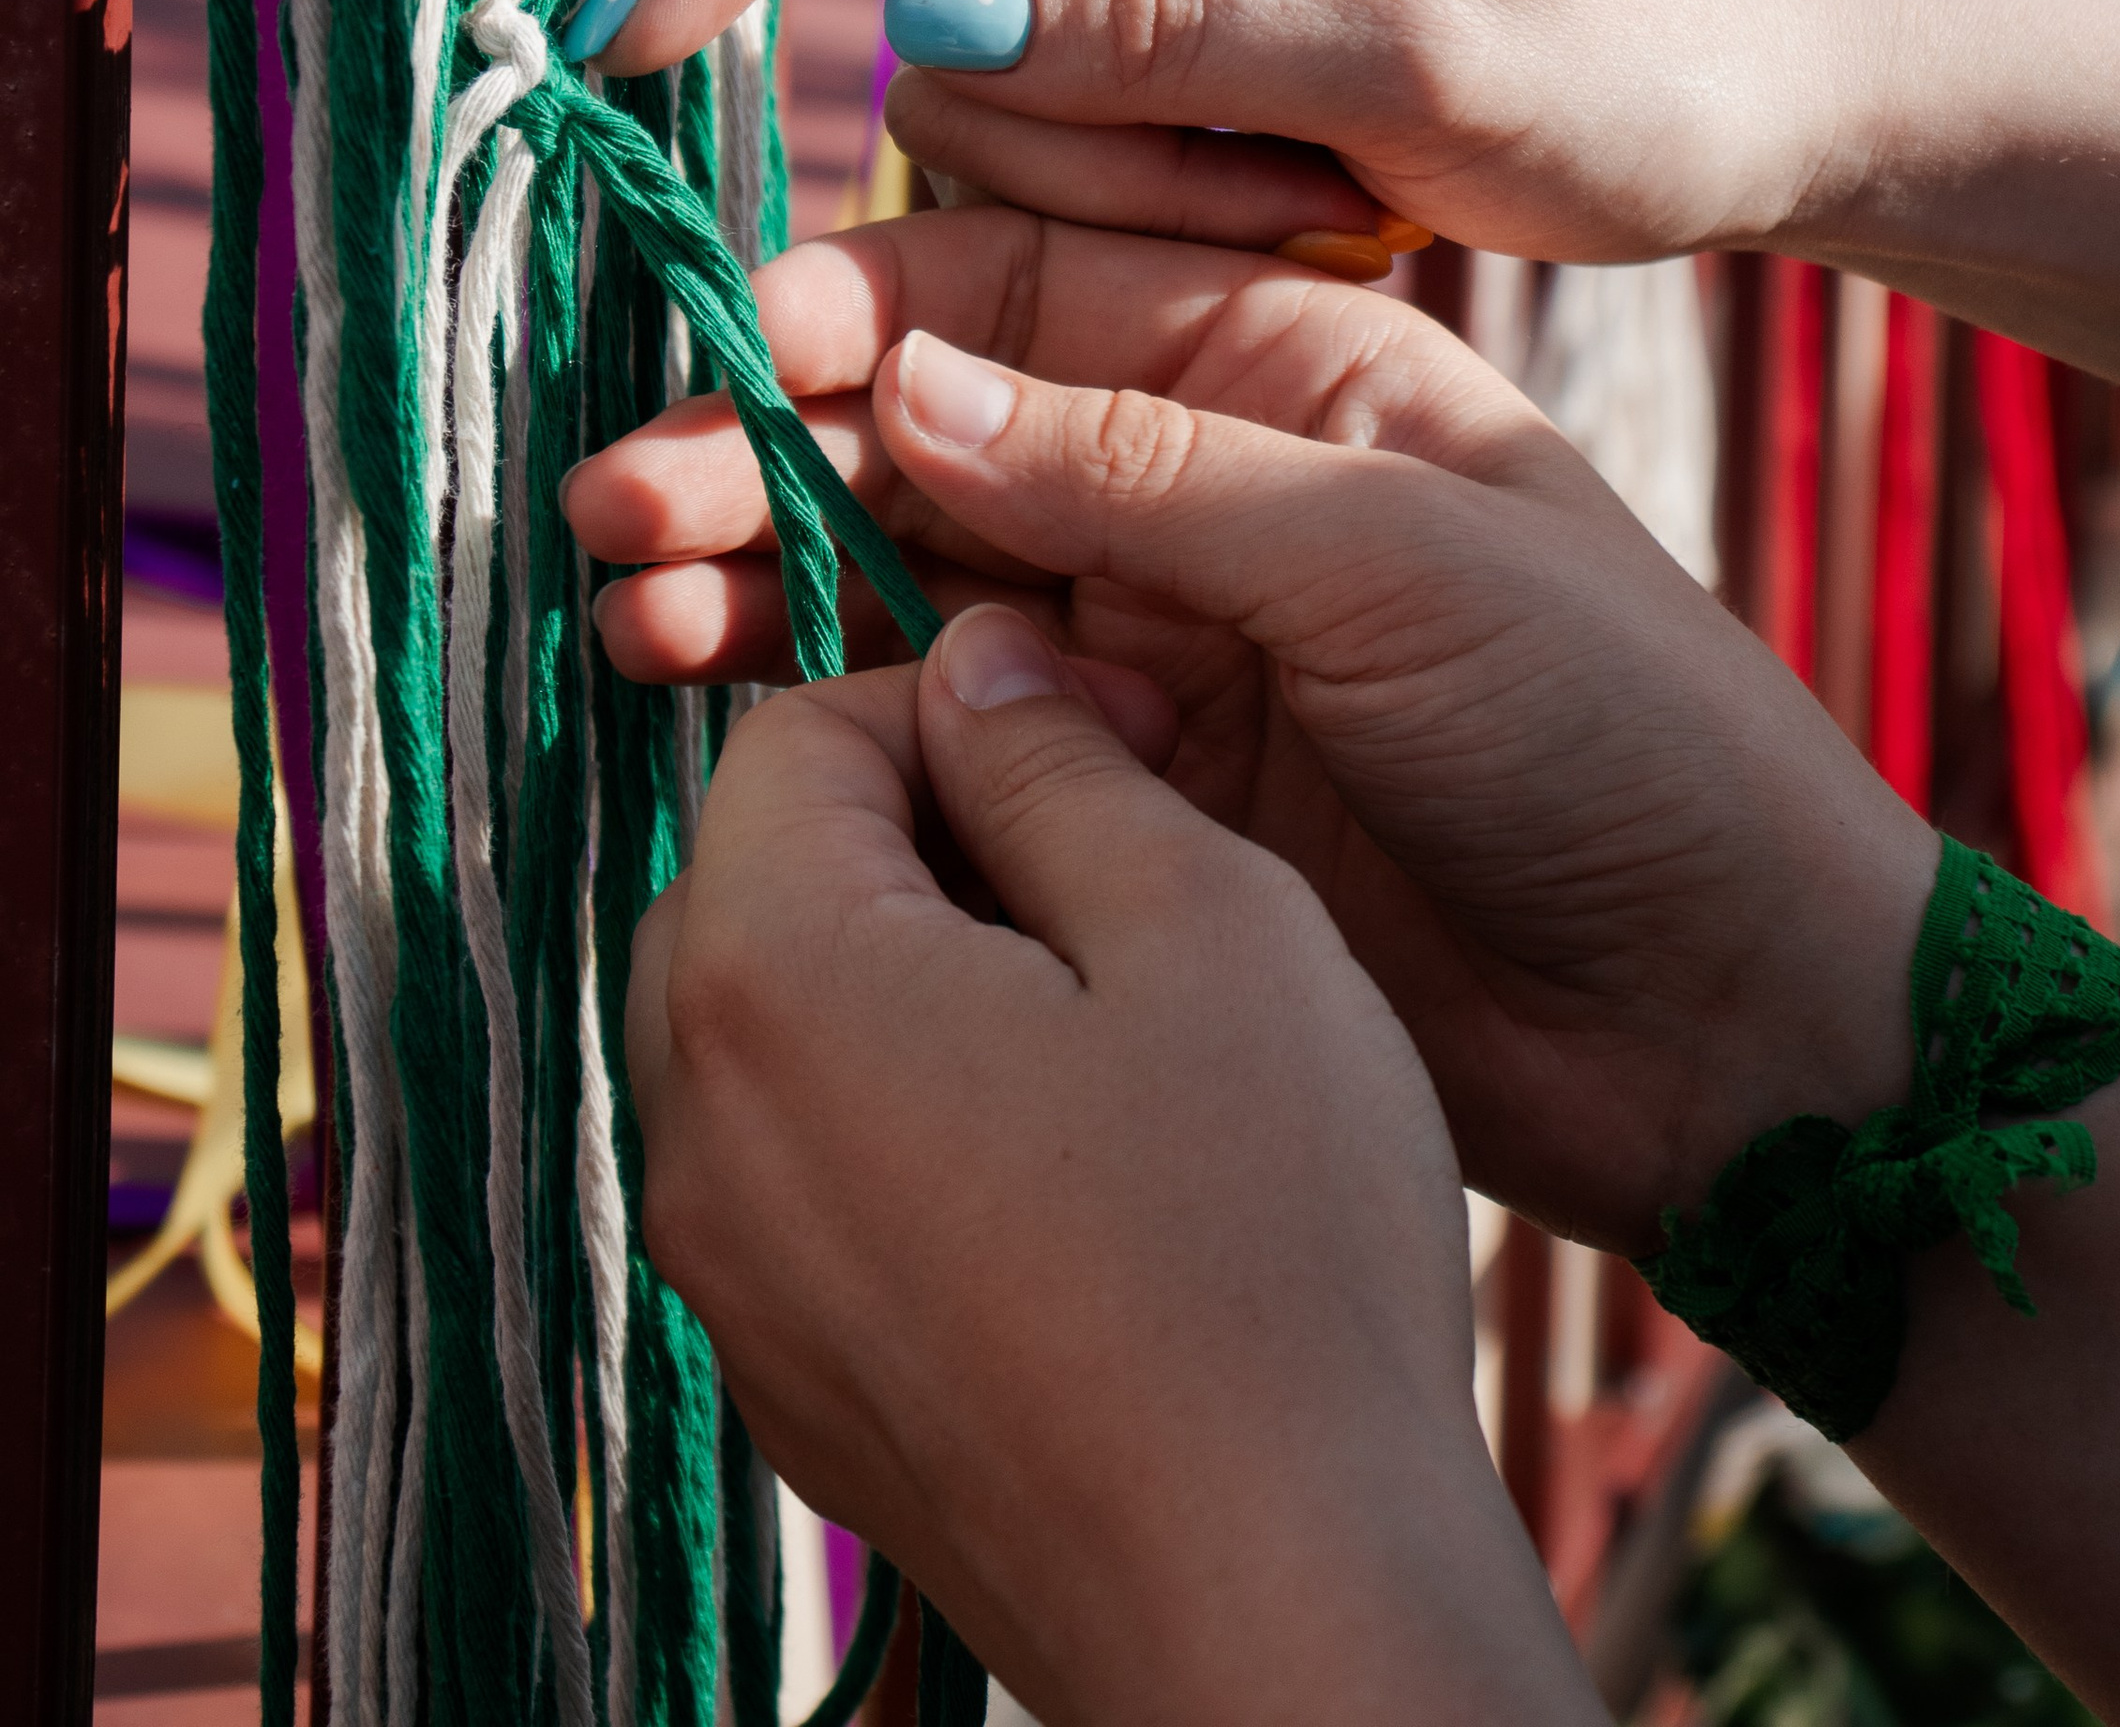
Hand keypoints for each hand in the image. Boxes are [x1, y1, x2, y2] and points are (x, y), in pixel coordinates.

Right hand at [571, 203, 1936, 1255]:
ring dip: (760, 576)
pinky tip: (707, 705)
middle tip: (623, 502)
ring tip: (633, 608)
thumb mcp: (1394, 557)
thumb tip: (908, 388)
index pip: (1024, 283)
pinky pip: (936, 733)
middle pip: (932, 430)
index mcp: (1281, 361)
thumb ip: (1142, 474)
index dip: (864, 305)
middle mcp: (1191, 486)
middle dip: (768, 448)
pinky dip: (815, 713)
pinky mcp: (1125, 807)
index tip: (727, 348)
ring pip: (905, 580)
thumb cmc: (1617, 726)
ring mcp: (1150, 649)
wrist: (1727, 1009)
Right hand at [592, 0, 1885, 267]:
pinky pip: (1063, 146)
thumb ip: (1166, 35)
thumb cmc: (1624, 56)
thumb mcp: (1413, 55)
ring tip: (1337, 198)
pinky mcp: (1170, 30)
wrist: (1752, 95)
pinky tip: (1323, 207)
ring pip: (990, 95)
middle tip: (1290, 196)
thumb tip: (918, 33)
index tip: (627, 56)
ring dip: (1135, 193)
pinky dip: (1164, 211)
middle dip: (1057, 133)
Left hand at [626, 630, 1595, 1726]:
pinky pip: (809, 1179)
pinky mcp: (793, 1390)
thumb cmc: (1262, 1245)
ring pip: (781, 1029)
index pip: (795, 732)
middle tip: (1116, 875)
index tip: (1118, 749)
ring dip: (919, 977)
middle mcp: (697, 1129)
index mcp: (767, 977)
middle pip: (763, 877)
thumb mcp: (1203, 916)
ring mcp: (733, 1282)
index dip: (964, 703)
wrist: (1278, 1603)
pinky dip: (913, 1123)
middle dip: (923, 834)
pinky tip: (1085, 1174)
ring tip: (1115, 1025)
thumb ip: (1056, 758)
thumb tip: (975, 661)